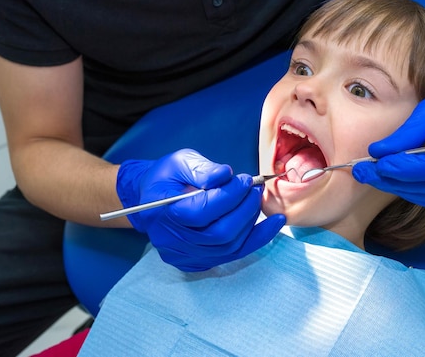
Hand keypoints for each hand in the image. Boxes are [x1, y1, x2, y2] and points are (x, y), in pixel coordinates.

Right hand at [116, 149, 284, 270]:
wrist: (152, 199)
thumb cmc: (167, 178)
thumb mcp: (179, 161)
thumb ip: (201, 168)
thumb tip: (226, 175)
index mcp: (163, 213)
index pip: (203, 211)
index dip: (229, 196)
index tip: (246, 180)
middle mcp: (171, 241)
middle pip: (219, 233)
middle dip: (244, 210)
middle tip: (255, 190)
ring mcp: (184, 256)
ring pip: (228, 247)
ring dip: (251, 224)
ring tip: (256, 201)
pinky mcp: (197, 262)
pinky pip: (232, 255)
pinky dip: (255, 239)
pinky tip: (272, 224)